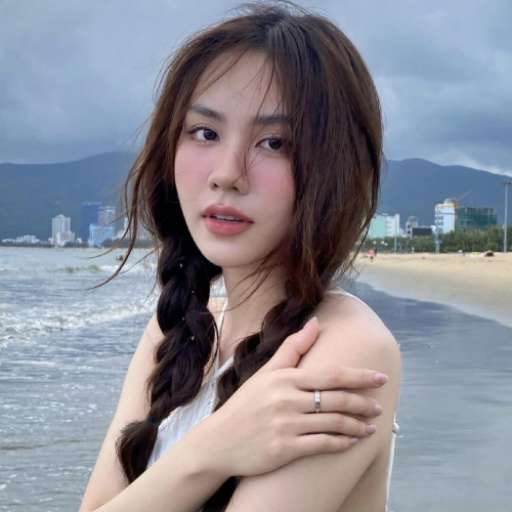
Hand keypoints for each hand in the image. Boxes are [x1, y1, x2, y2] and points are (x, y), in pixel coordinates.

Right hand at [205, 316, 386, 476]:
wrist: (219, 440)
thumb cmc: (246, 404)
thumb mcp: (266, 372)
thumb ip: (293, 347)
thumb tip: (316, 321)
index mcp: (285, 379)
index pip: (331, 374)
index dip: (359, 376)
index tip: (379, 377)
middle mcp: (287, 400)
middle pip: (337, 399)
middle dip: (363, 403)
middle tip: (380, 406)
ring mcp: (286, 425)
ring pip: (333, 424)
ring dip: (357, 426)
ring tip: (370, 427)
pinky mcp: (284, 449)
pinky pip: (322, 445)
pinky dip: (341, 444)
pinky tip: (352, 442)